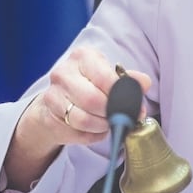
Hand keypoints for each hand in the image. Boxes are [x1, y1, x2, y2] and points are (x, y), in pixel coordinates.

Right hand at [4, 46, 152, 189]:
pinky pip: (76, 133)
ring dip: (102, 126)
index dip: (122, 95)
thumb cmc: (88, 84)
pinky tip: (97, 130)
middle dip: (112, 113)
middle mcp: (63, 74)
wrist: (56, 100)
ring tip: (109, 123)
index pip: (105, 77)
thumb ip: (128, 79)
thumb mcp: (109, 75)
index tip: (135, 106)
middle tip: (123, 118)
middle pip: (92, 100)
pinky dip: (92, 135)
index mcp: (82, 57)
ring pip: (83, 119)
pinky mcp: (48, 117)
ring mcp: (52, 96)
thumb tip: (144, 83)